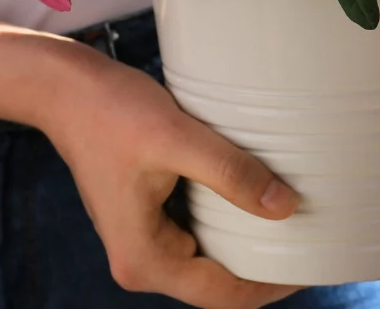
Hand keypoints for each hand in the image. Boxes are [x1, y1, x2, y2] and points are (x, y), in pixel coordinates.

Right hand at [39, 48, 302, 308]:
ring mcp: (142, 244)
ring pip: (209, 263)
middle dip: (263, 270)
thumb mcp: (178, 139)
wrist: (66, 92)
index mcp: (145, 259)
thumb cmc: (112, 112)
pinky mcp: (147, 221)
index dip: (271, 285)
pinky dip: (228, 228)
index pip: (222, 294)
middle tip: (313, 242)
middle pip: (217, 286)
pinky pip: (197, 239)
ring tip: (293, 224)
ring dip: (247, 249)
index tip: (313, 264)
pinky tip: (255, 205)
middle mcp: (141, 263)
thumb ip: (231, 174)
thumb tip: (284, 207)